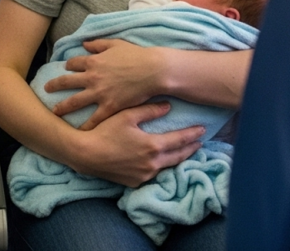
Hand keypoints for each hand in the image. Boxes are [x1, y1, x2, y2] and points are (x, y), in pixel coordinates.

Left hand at [45, 39, 162, 128]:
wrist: (152, 71)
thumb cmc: (136, 55)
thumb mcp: (115, 44)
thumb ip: (97, 44)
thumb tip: (84, 44)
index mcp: (93, 61)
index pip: (74, 64)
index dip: (68, 66)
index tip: (65, 69)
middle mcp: (92, 77)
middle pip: (67, 82)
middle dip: (54, 85)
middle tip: (46, 89)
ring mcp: (99, 93)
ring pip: (75, 101)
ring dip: (62, 107)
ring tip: (54, 112)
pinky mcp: (109, 107)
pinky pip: (94, 119)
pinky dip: (85, 126)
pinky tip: (79, 132)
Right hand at [72, 102, 205, 186]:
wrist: (86, 154)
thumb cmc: (105, 131)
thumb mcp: (126, 116)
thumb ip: (148, 110)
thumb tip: (168, 106)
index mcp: (153, 146)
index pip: (180, 140)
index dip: (192, 134)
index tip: (203, 129)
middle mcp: (153, 164)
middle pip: (178, 156)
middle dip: (190, 148)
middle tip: (199, 142)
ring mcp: (145, 175)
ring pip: (167, 166)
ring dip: (176, 158)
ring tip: (183, 151)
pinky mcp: (135, 182)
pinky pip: (153, 174)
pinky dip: (161, 166)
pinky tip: (161, 161)